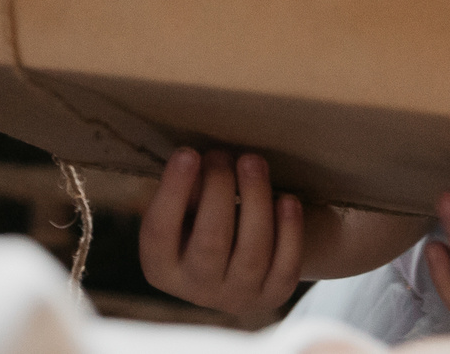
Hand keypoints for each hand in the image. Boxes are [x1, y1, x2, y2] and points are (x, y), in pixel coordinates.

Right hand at [138, 147, 304, 326]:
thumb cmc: (198, 221)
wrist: (233, 263)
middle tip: (222, 154)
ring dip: (256, 200)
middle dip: (220, 189)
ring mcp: (236, 296)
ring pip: (252, 253)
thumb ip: (184, 190)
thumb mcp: (180, 209)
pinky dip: (289, 231)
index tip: (188, 153)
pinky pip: (285, 266)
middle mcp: (196, 288)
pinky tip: (287, 199)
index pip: (160, 231)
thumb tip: (200, 165)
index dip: (174, 191)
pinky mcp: (272, 295)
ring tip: (253, 161)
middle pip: (211, 241)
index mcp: (160, 265)